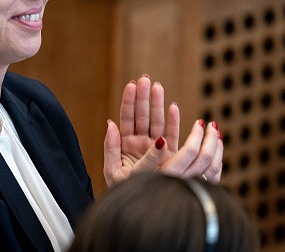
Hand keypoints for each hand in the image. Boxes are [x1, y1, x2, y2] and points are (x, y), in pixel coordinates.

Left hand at [103, 75, 222, 187]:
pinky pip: (172, 135)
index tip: (132, 85)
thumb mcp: (111, 169)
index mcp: (124, 142)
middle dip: (143, 96)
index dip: (129, 101)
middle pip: (142, 114)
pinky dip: (173, 122)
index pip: (126, 117)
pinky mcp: (168, 155)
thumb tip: (110, 123)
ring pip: (156, 121)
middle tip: (145, 78)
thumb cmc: (120, 189)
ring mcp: (154, 146)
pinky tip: (174, 107)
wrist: (137, 206)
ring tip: (158, 87)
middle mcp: (139, 141)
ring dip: (157, 104)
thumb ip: (111, 147)